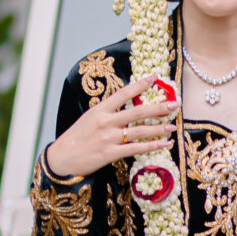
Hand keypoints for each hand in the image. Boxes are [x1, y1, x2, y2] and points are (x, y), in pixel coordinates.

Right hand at [45, 75, 176, 179]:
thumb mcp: (89, 118)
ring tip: (172, 126)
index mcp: (100, 110)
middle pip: (137, 112)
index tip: (155, 77)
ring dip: (159, 128)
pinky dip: (152, 146)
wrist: (61, 158)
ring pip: (140, 131)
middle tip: (175, 104)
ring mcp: (109, 138)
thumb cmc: (76, 138)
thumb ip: (107, 112)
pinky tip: (164, 144)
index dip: (140, 84)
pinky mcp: (110, 154)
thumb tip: (126, 107)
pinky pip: (136, 149)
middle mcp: (106, 122)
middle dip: (158, 107)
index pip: (123, 93)